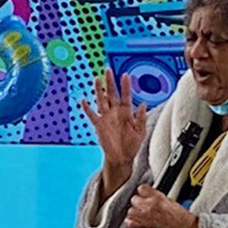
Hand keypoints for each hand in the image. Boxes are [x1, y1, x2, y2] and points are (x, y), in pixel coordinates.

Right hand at [81, 70, 146, 199]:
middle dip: (110, 82)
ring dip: (99, 90)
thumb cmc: (131, 145)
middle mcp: (116, 112)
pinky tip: (83, 101)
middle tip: (108, 69)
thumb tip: (144, 105)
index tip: (125, 75)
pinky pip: (92, 115)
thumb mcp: (140, 132)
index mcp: (127, 112)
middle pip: (112, 94)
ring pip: (101, 100)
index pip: (126, 96)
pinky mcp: (99, 125)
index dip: (125, 86)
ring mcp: (106, 118)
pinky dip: (87, 108)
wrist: (122, 158)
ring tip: (97, 79)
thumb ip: (142, 118)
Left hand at [125, 185, 202, 227]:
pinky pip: (130, 223)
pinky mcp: (144, 227)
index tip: (144, 192)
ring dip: (135, 211)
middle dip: (138, 201)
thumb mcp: (169, 199)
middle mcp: (149, 207)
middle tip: (144, 203)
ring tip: (141, 212)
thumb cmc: (180, 216)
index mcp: (157, 198)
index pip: (141, 188)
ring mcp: (145, 218)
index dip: (143, 190)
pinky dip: (132, 222)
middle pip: (134, 199)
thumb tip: (149, 193)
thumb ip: (156, 195)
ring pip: (130, 211)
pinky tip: (137, 220)